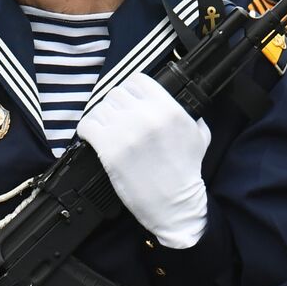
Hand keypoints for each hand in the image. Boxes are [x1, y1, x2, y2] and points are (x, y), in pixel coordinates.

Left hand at [77, 72, 210, 248]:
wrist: (175, 205)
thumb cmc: (186, 173)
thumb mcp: (199, 136)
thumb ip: (190, 115)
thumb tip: (181, 103)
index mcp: (169, 109)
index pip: (138, 80)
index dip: (132, 89)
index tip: (130, 100)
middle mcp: (147, 116)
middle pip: (116, 93)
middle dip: (115, 105)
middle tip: (117, 118)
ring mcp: (126, 133)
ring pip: (99, 107)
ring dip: (100, 117)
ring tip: (105, 128)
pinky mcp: (109, 151)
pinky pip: (87, 126)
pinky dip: (86, 130)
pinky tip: (93, 137)